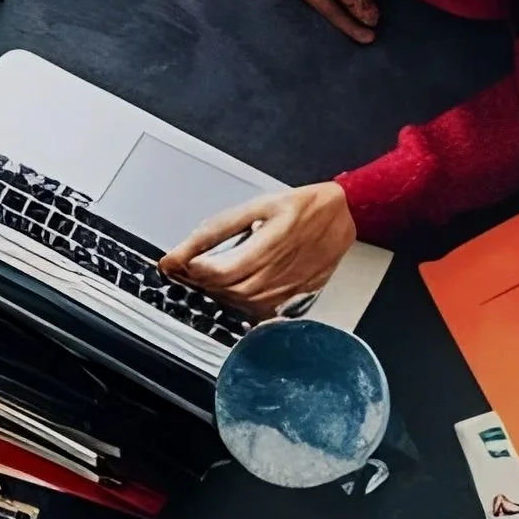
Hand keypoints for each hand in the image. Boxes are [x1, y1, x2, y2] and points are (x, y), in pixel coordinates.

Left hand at [161, 177, 356, 309]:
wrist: (340, 216)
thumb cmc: (299, 207)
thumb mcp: (255, 207)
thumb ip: (214, 231)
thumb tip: (178, 255)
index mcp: (269, 243)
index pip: (220, 271)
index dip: (197, 270)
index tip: (186, 261)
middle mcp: (278, 271)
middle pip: (225, 290)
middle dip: (204, 280)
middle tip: (197, 265)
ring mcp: (285, 290)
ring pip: (238, 303)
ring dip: (220, 291)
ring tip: (218, 272)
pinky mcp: (290, 300)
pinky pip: (255, 311)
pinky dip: (238, 300)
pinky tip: (237, 284)